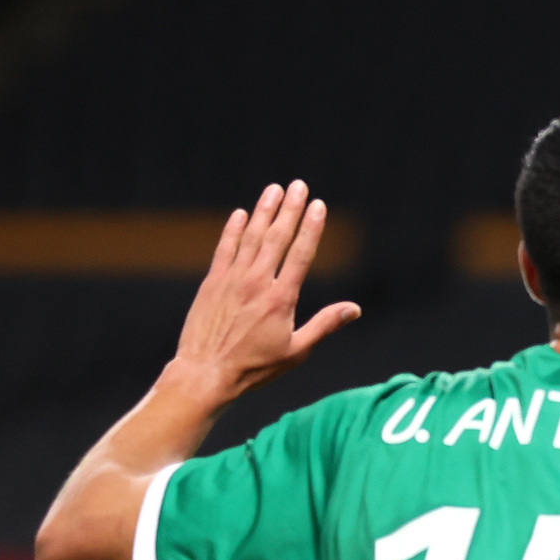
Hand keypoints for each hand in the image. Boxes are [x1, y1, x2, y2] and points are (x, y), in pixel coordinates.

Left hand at [170, 181, 359, 403]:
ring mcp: (232, 280)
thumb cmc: (254, 368)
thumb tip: (354, 309)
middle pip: (277, 238)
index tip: (318, 206)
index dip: (311, 228)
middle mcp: (257, 283)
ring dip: (263, 211)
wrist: (205, 373)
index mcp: (281, 299)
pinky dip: (232, 230)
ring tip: (274, 190)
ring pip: (250, 238)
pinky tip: (240, 214)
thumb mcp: (296, 352)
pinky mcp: (211, 283)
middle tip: (299, 185)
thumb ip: (324, 325)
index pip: (300, 254)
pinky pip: (224, 249)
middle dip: (290, 210)